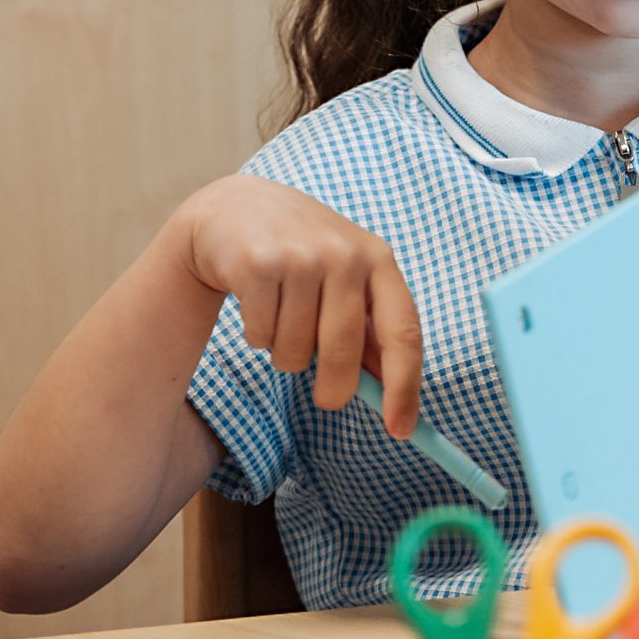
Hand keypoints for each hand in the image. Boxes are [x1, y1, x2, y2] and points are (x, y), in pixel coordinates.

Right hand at [176, 174, 424, 437]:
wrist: (234, 209)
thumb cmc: (301, 253)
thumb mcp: (345, 276)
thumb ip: (369, 327)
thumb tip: (392, 393)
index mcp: (378, 259)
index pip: (404, 332)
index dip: (404, 387)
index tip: (400, 429)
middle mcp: (344, 254)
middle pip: (344, 352)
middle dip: (334, 389)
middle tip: (326, 399)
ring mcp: (300, 256)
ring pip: (296, 352)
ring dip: (286, 353)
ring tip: (281, 319)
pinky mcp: (257, 264)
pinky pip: (261, 336)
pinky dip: (258, 335)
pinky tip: (256, 303)